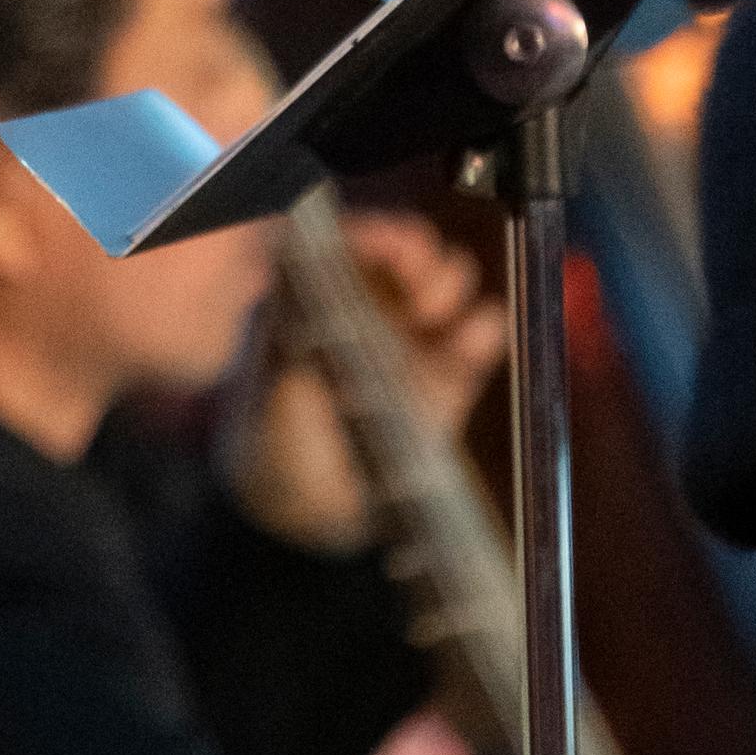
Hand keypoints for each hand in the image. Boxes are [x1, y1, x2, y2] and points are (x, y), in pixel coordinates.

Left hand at [225, 205, 504, 555]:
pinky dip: (482, 329)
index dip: (373, 233)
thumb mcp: (274, 395)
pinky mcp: (445, 380)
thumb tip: (305, 309)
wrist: (307, 521)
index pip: (348, 242)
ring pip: (445, 282)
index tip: (388, 244)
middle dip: (418, 254)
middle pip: (405, 251)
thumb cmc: (272, 447)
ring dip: (450, 282)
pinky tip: (472, 339)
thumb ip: (295, 353)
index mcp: (315, 298)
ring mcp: (407, 340)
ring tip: (435, 313)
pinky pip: (475, 337)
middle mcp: (365, 307)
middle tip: (417, 286)